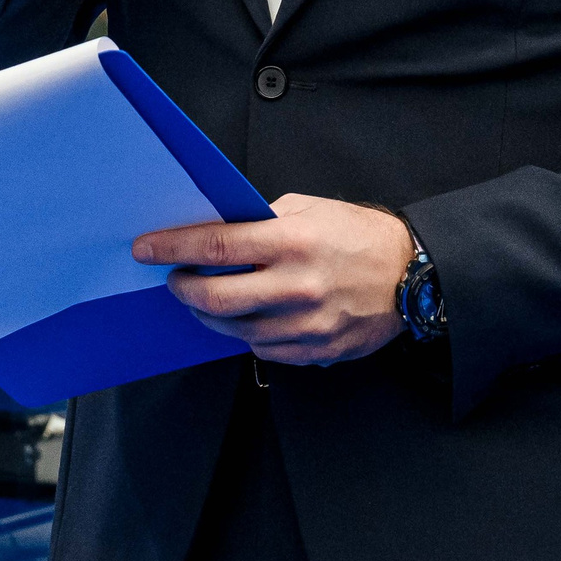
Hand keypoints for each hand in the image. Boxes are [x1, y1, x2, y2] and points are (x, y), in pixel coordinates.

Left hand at [136, 194, 415, 366]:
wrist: (413, 276)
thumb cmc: (359, 236)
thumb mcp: (310, 209)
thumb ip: (263, 222)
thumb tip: (218, 232)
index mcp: (293, 242)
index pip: (217, 246)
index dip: (174, 247)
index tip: (147, 249)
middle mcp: (298, 286)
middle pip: (216, 297)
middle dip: (183, 289)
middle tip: (176, 279)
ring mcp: (307, 324)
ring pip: (235, 329)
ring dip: (209, 314)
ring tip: (205, 299)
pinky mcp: (316, 351)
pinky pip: (263, 349)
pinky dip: (245, 333)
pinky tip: (244, 318)